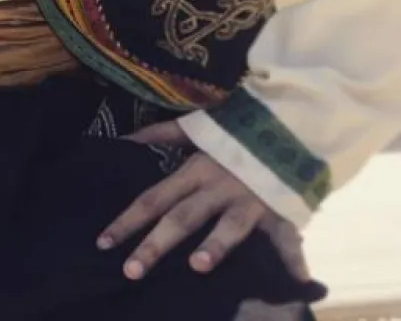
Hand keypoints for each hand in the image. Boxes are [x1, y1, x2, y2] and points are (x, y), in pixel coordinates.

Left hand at [95, 120, 309, 282]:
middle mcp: (217, 187)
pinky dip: (295, 256)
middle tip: (130, 271)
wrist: (283, 121)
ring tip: (197, 266)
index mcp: (194, 170)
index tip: (103, 243)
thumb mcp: (196, 128)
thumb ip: (160, 134)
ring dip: (216, 244)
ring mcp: (249, 200)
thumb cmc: (234, 131)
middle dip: (155, 245)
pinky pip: (289, 234)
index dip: (127, 220)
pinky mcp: (280, 209)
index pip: (153, 198)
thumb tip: (125, 138)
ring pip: (229, 225)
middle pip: (181, 218)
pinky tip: (298, 280)